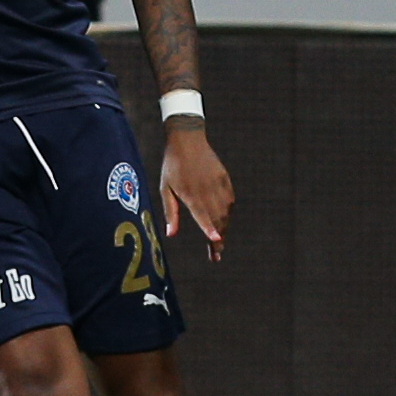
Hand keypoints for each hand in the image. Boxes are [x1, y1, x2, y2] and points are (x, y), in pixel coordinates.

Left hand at [160, 125, 233, 262]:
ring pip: (225, 212)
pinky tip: (223, 222)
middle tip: (216, 255)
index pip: (202, 215)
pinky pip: (229, 201)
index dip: (209, 230)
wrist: (187, 139)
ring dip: (223, 228)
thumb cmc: (172, 165)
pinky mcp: (224, 179)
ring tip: (219, 243)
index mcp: (190, 193)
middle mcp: (206, 190)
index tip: (216, 242)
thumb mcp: (165, 188)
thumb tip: (171, 234)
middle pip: (216, 219)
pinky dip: (227, 213)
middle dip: (217, 239)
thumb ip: (170, 212)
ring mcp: (217, 184)